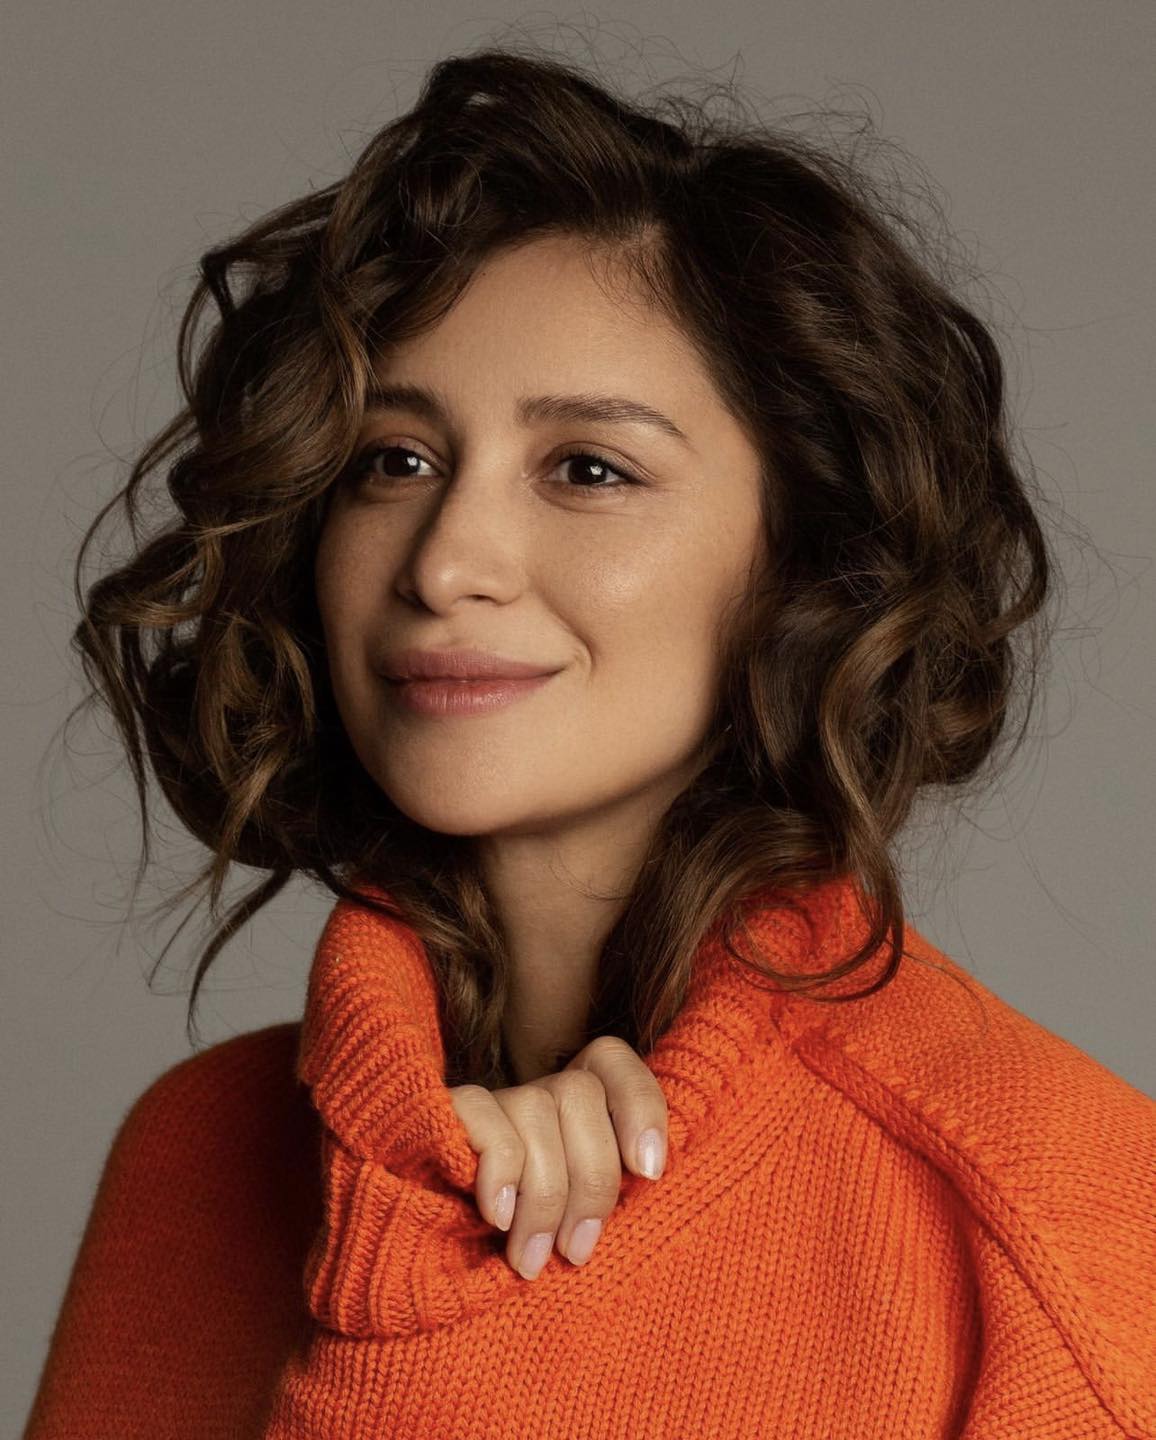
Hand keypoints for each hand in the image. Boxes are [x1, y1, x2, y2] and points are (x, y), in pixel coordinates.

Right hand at [448, 1034, 667, 1280]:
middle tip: (576, 1251)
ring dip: (543, 1194)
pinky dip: (500, 1171)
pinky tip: (497, 1217)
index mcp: (574, 1111)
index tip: (650, 1172)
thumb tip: (648, 1174)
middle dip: (590, 1179)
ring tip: (530, 1259)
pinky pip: (483, 1115)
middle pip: (580, 1091)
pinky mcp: (442, 1113)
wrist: (419, 1261)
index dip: (640, 1105)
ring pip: (536, 1108)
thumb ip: (608, 1195)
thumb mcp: (576, 1226)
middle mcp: (535, 1094)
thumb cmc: (518, 1249)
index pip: (611, 1061)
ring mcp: (490, 1102)